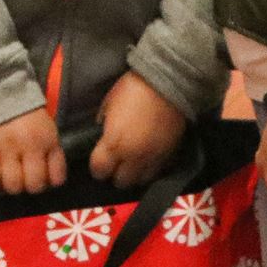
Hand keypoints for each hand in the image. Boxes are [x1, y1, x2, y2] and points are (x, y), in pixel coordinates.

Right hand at [0, 107, 65, 195]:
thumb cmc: (24, 112)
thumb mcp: (46, 127)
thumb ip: (50, 151)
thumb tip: (51, 179)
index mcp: (47, 139)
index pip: (56, 178)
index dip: (50, 182)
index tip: (43, 177)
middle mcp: (28, 144)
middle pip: (34, 185)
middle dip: (31, 187)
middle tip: (25, 179)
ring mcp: (4, 147)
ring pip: (13, 185)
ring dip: (13, 187)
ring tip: (10, 179)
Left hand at [88, 70, 186, 188]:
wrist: (168, 84)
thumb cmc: (133, 90)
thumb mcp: (108, 103)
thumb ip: (104, 123)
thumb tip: (104, 133)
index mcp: (114, 143)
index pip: (99, 170)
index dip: (96, 168)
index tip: (97, 163)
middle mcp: (133, 156)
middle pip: (120, 182)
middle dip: (115, 174)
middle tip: (115, 164)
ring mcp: (153, 158)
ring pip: (141, 181)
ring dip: (133, 174)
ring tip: (132, 164)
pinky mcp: (170, 155)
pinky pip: (157, 172)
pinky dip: (150, 169)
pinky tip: (147, 160)